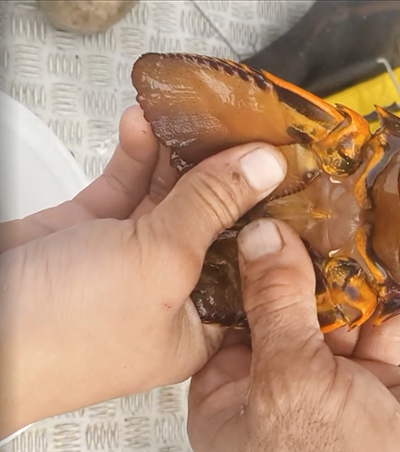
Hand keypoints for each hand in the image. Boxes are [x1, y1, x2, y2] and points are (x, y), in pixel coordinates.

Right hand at [0, 105, 287, 438]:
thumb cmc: (57, 335)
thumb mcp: (158, 262)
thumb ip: (212, 208)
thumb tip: (264, 166)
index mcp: (202, 323)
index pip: (255, 262)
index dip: (274, 215)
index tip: (290, 169)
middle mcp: (171, 293)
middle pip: (216, 223)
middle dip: (227, 173)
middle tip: (242, 128)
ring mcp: (129, 262)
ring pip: (171, 198)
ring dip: (178, 156)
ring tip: (192, 116)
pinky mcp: (91, 234)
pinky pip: (126, 187)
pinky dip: (136, 156)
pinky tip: (144, 126)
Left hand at [186, 218, 399, 451]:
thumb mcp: (295, 378)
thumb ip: (277, 305)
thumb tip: (261, 237)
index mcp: (229, 398)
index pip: (228, 315)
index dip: (247, 265)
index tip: (266, 214)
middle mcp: (273, 388)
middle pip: (283, 309)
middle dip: (309, 268)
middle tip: (324, 215)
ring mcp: (324, 385)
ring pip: (333, 316)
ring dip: (355, 285)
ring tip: (368, 239)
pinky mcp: (370, 383)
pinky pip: (376, 333)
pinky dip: (392, 311)